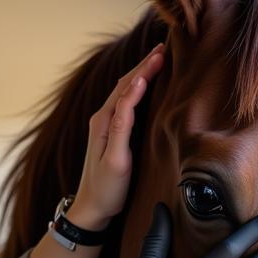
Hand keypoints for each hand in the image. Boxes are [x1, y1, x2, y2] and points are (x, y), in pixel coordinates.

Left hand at [65, 42, 165, 230]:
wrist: (92, 209)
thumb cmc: (106, 189)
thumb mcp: (116, 160)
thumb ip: (122, 126)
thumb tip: (131, 94)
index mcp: (104, 122)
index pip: (127, 89)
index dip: (145, 70)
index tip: (162, 53)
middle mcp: (102, 119)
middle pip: (125, 85)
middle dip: (144, 65)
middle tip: (165, 48)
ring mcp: (105, 125)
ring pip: (124, 92)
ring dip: (141, 74)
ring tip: (158, 59)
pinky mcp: (110, 133)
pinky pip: (125, 103)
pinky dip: (137, 89)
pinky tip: (146, 85)